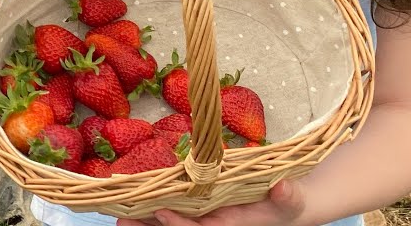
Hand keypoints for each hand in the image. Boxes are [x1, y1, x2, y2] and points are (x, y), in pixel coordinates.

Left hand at [116, 181, 305, 225]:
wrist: (285, 204)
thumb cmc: (286, 202)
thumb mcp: (291, 200)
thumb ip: (288, 197)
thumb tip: (284, 188)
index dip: (179, 224)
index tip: (160, 211)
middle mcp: (212, 225)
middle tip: (122, 220)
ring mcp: (203, 219)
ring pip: (169, 224)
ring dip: (144, 222)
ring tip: (118, 217)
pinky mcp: (197, 210)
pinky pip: (171, 212)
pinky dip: (151, 211)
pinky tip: (130, 207)